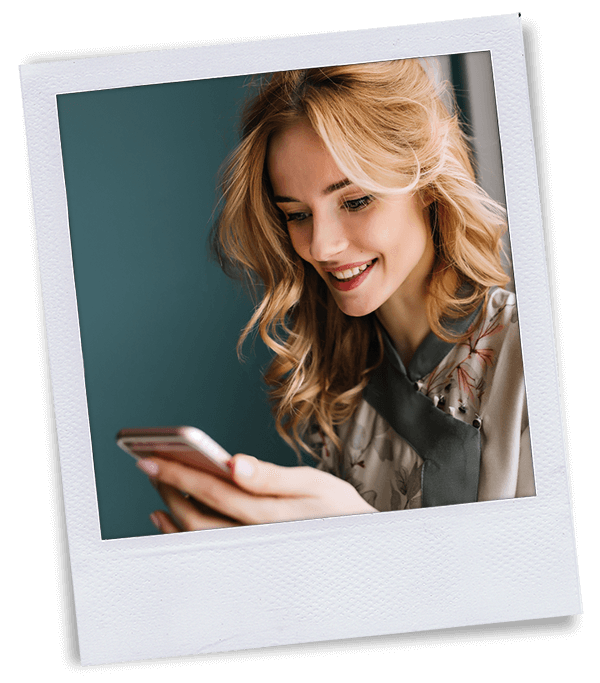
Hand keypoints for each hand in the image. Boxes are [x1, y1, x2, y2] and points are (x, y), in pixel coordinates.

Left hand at [137, 454, 376, 532]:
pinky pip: (204, 548)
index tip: (153, 457)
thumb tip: (232, 463)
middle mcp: (254, 538)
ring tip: (155, 485)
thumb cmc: (337, 509)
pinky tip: (166, 516)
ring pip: (196, 536)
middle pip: (198, 515)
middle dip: (169, 487)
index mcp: (270, 514)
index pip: (214, 492)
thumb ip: (271, 477)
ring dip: (170, 510)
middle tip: (150, 462)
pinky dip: (179, 532)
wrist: (356, 546)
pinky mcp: (247, 556)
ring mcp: (248, 551)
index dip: (180, 474)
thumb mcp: (313, 484)